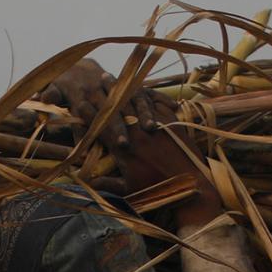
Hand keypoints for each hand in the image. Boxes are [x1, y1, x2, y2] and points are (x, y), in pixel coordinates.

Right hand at [43, 59, 216, 214]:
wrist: (192, 187)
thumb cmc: (158, 193)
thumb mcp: (129, 192)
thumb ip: (107, 184)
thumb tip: (87, 182)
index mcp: (124, 147)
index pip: (100, 125)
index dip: (88, 114)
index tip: (80, 104)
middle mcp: (137, 131)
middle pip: (117, 106)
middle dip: (105, 91)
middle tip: (96, 78)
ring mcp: (155, 123)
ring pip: (135, 100)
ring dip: (123, 87)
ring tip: (114, 78)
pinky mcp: (171, 121)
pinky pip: (157, 102)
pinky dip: (148, 94)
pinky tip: (142, 87)